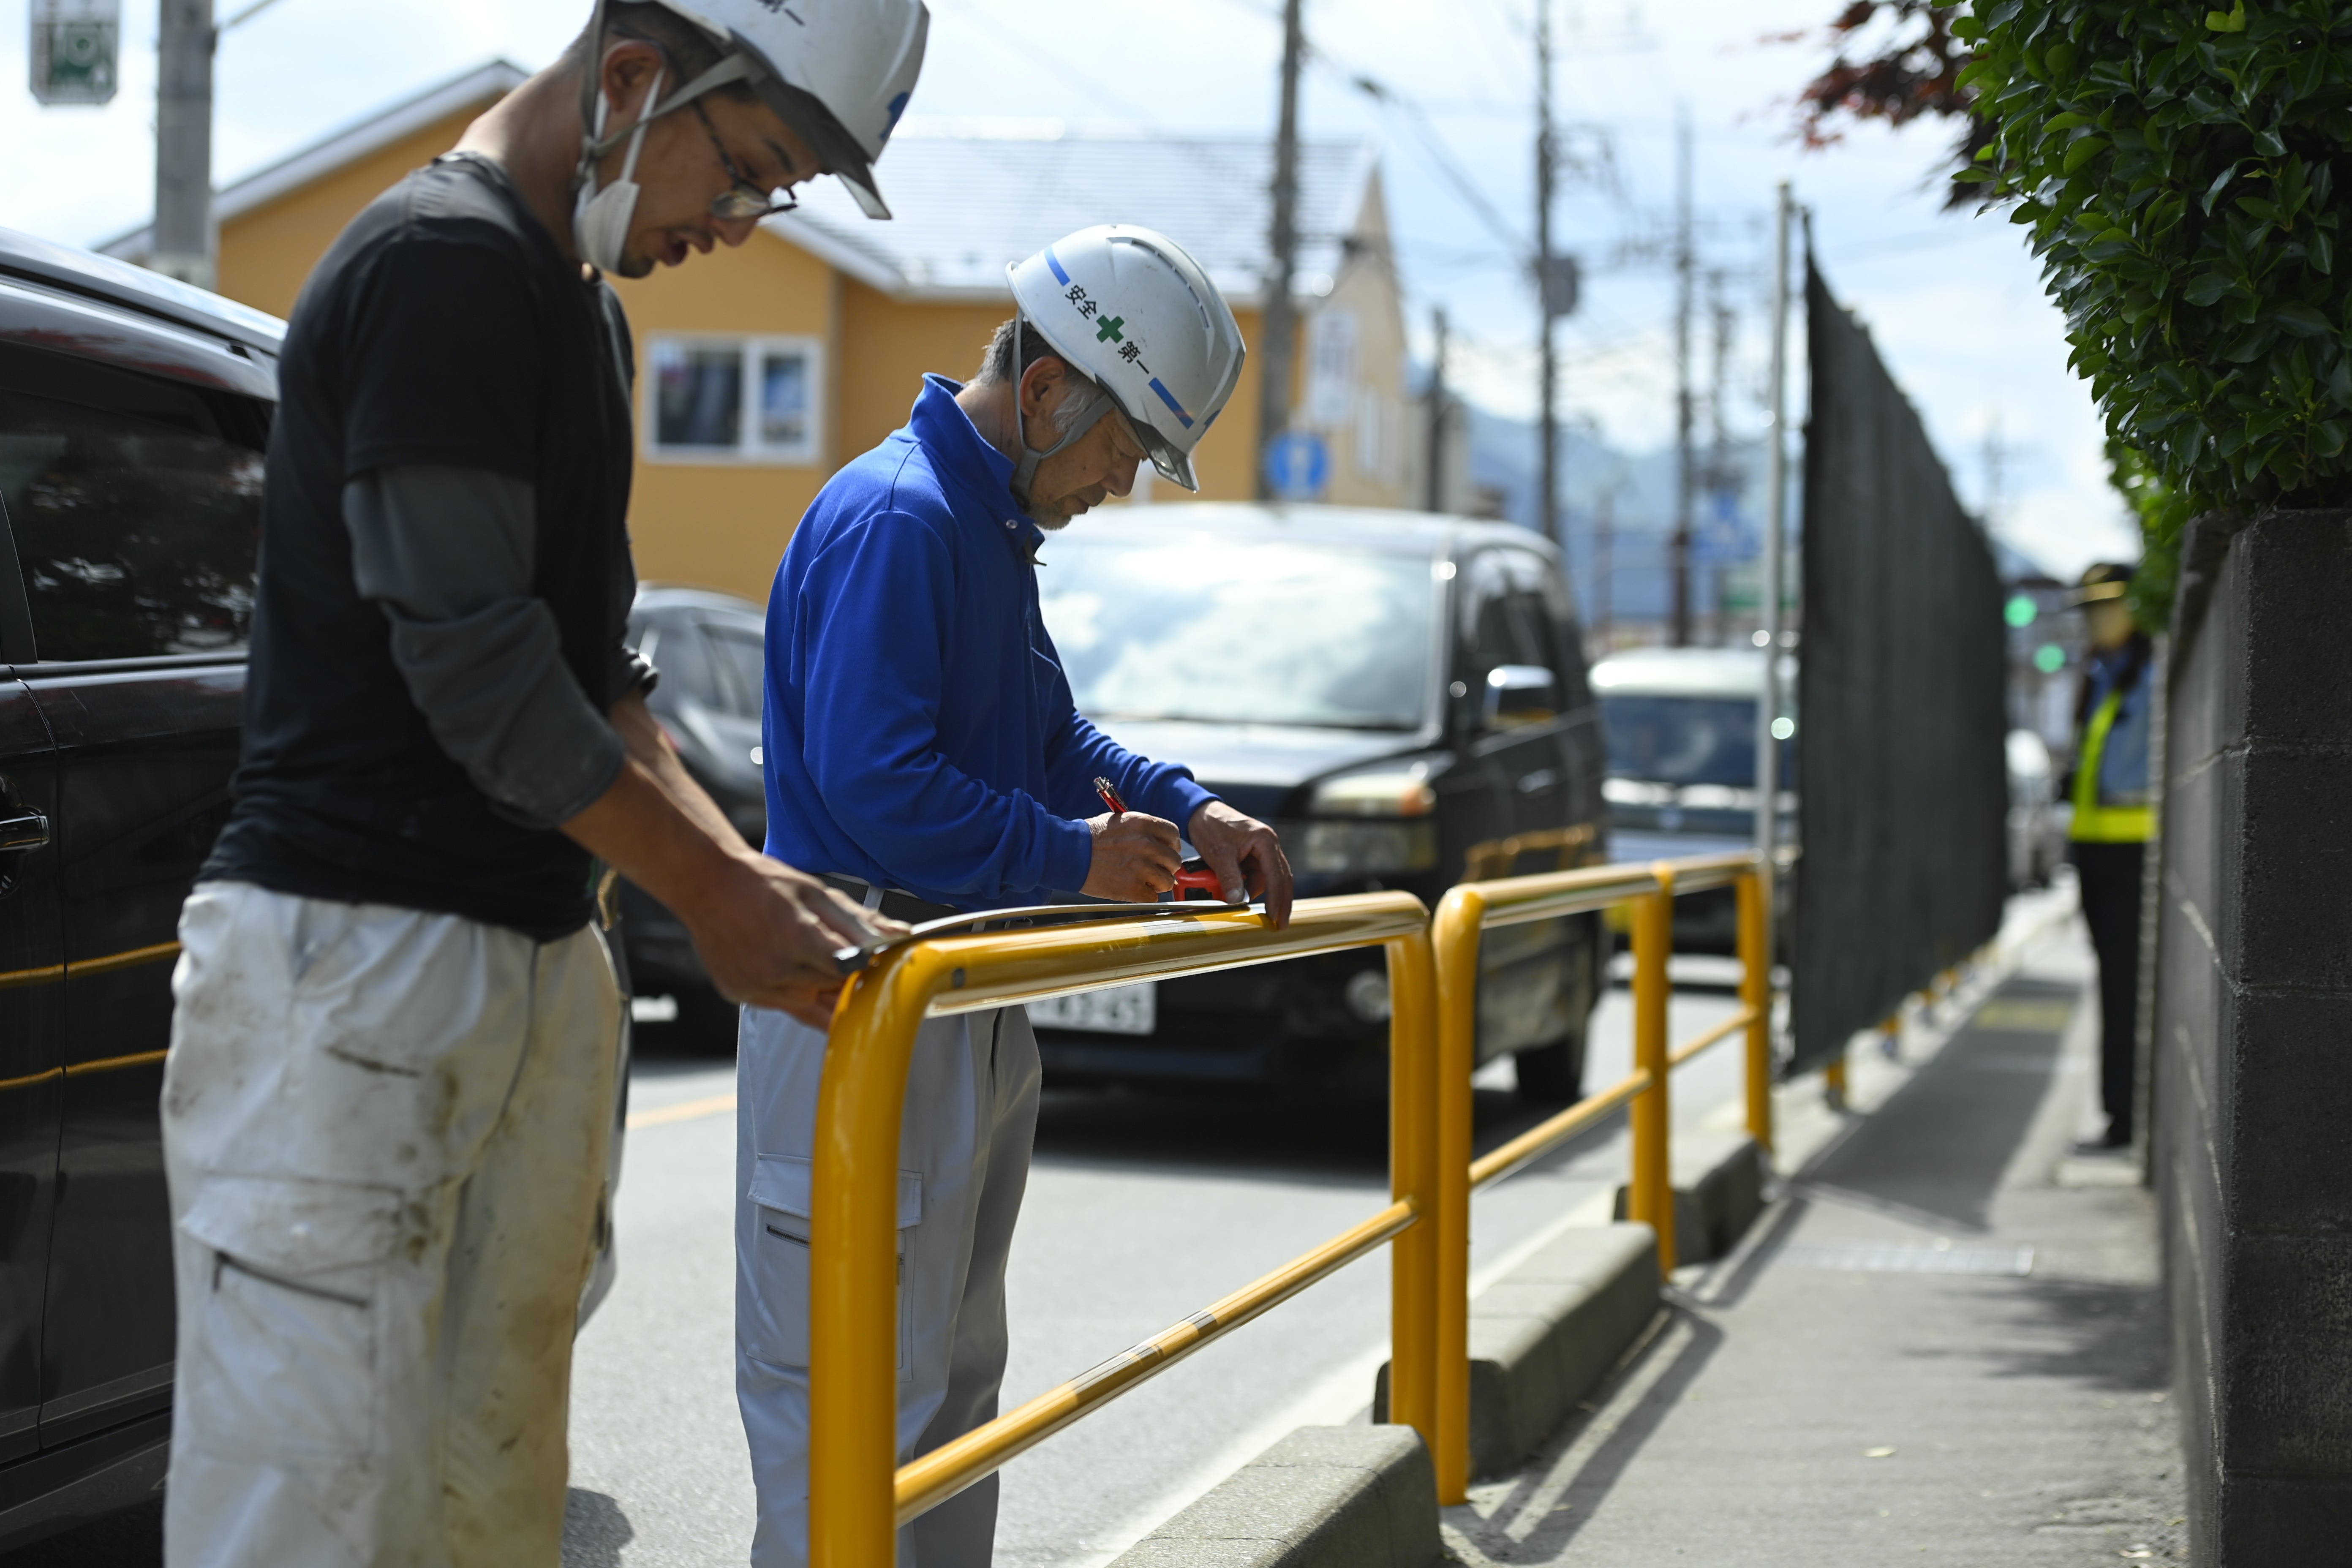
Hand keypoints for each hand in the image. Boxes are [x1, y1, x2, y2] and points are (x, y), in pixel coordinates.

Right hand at [679, 856, 906, 1028]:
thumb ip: (858, 921)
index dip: (861, 966)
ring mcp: (755, 986)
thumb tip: (899, 936)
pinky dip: (787, 989)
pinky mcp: (739, 993)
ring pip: (807, 1002)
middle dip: (839, 975)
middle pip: (830, 989)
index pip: (849, 971)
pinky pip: (778, 1003)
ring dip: (814, 985)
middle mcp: (776, 969)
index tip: (866, 960)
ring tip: (799, 951)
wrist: (707, 884)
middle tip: (832, 952)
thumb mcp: (815, 893)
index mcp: (799, 939)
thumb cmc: (762, 883)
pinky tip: (777, 961)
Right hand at [1081, 811, 1180, 900]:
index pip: (1173, 835)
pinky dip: (1144, 895)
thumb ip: (1143, 831)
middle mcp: (1146, 845)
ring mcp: (1141, 868)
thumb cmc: (1090, 838)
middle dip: (1165, 867)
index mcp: (1143, 824)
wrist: (1069, 853)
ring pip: (1167, 882)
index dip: (1171, 845)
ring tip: (1142, 881)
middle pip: (1174, 861)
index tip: (1165, 852)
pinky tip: (1132, 889)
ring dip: (1157, 883)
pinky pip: (1152, 897)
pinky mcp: (1132, 888)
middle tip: (1153, 870)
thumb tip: (1160, 845)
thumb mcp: (1120, 822)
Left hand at [1189, 800, 1293, 928]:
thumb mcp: (1219, 854)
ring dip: (1258, 894)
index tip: (1274, 917)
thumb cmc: (1211, 825)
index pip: (1277, 875)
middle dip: (1280, 902)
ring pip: (1267, 879)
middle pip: (1281, 878)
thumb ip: (1230, 878)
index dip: (1277, 898)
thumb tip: (1238, 901)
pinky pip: (1255, 876)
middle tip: (1279, 924)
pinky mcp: (1252, 856)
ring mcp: (1261, 851)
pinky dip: (1249, 888)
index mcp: (1265, 841)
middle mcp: (1268, 845)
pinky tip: (1242, 896)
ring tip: (1251, 908)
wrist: (1199, 812)